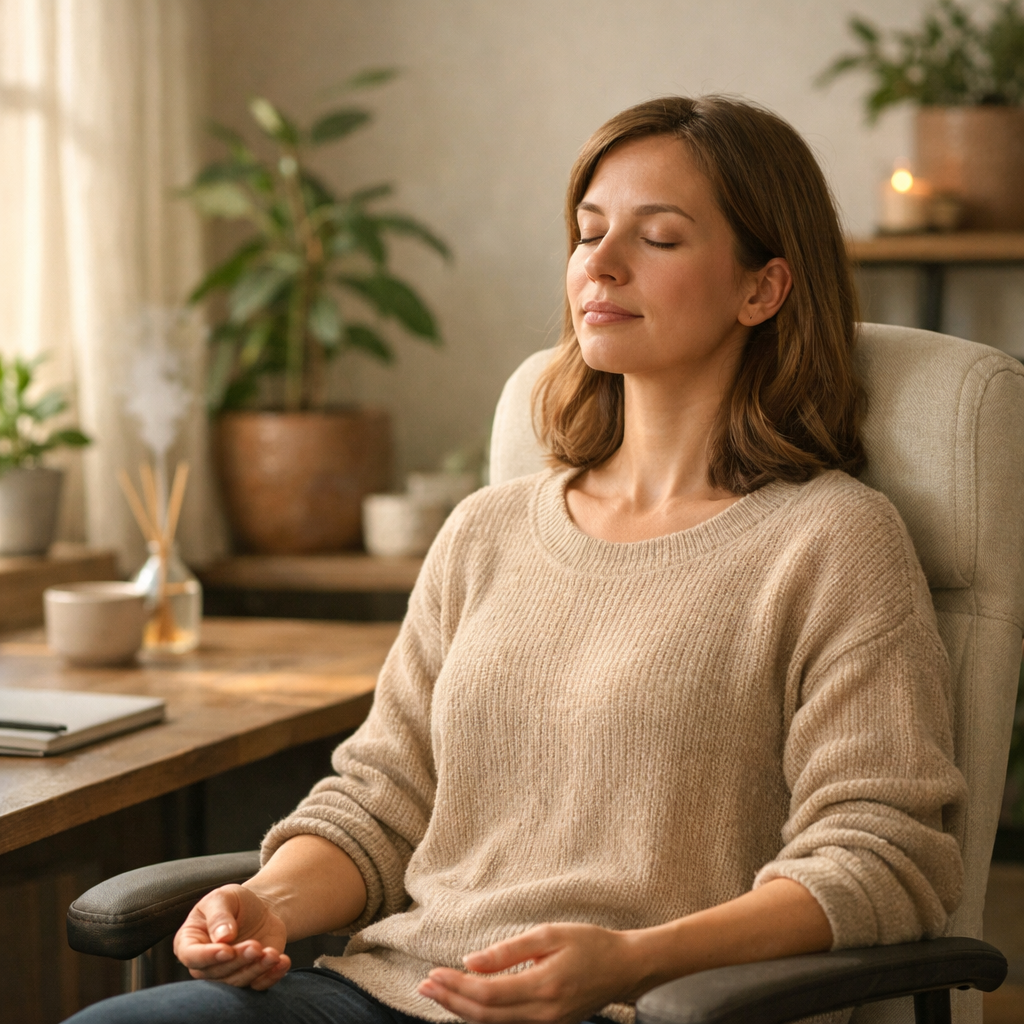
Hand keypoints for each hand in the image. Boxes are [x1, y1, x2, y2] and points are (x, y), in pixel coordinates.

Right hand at [173, 883, 290, 989]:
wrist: (259, 908)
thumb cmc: (234, 901)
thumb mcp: (223, 897)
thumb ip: (219, 915)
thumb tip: (222, 938)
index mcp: (189, 942)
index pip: (191, 956)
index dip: (207, 957)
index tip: (227, 950)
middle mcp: (205, 963)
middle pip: (216, 972)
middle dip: (238, 961)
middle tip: (255, 946)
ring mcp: (227, 973)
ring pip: (237, 981)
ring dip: (256, 969)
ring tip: (272, 954)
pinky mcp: (249, 977)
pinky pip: (258, 984)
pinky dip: (271, 976)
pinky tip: (282, 962)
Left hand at [418, 923, 642, 1023]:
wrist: (625, 968)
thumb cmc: (590, 944)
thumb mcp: (550, 934)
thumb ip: (509, 951)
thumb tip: (471, 961)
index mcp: (542, 986)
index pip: (487, 994)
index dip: (456, 986)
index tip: (432, 972)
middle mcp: (542, 1014)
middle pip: (484, 1016)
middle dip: (450, 1001)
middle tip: (423, 985)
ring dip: (461, 1010)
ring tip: (436, 993)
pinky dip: (483, 1017)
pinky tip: (466, 1004)